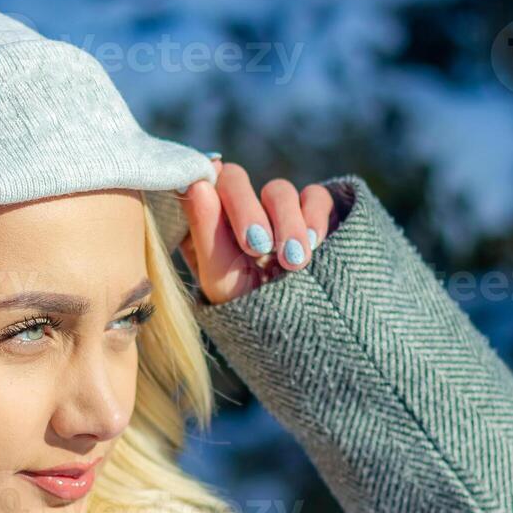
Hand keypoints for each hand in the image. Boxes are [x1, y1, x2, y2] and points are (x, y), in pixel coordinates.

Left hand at [176, 159, 336, 305]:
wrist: (301, 333)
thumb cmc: (249, 309)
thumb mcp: (221, 279)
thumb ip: (205, 231)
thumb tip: (197, 184)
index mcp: (206, 224)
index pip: (199, 184)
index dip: (202, 179)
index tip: (206, 191)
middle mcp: (238, 211)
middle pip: (235, 179)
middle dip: (246, 211)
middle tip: (257, 247)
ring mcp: (275, 211)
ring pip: (278, 190)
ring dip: (287, 225)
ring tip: (293, 262)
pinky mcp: (312, 212)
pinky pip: (314, 196)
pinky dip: (314, 217)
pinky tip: (315, 245)